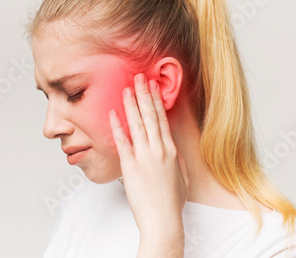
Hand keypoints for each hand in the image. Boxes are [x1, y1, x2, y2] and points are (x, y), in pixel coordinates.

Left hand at [109, 73, 189, 232]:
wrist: (162, 219)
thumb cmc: (172, 201)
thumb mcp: (182, 176)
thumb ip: (176, 159)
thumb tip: (170, 148)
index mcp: (171, 150)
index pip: (163, 119)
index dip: (157, 100)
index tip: (154, 86)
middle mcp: (158, 149)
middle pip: (150, 116)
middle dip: (144, 94)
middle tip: (140, 77)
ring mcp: (143, 156)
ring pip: (137, 124)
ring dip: (131, 104)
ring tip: (127, 88)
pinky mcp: (130, 166)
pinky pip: (122, 142)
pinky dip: (117, 126)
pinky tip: (113, 113)